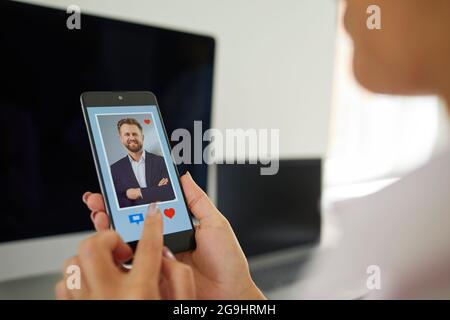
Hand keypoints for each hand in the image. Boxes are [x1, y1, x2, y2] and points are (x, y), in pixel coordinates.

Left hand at [55, 204, 195, 299]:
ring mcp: (87, 305)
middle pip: (94, 245)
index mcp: (141, 295)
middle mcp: (110, 298)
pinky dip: (79, 278)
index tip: (153, 213)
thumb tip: (165, 255)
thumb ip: (179, 279)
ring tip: (110, 269)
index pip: (148, 245)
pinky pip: (65, 284)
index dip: (152, 223)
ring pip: (75, 262)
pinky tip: (96, 286)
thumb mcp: (179, 307)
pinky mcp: (75, 312)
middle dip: (109, 238)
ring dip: (92, 259)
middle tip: (123, 250)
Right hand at [83, 172, 264, 299]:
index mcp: (175, 227)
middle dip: (111, 209)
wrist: (231, 293)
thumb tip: (184, 176)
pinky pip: (131, 264)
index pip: (149, 209)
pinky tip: (111, 239)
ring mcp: (155, 259)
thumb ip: (197, 201)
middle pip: (131, 223)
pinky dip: (116, 252)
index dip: (132, 197)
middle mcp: (162, 241)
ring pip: (125, 241)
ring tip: (100, 214)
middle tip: (99, 199)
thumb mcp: (214, 224)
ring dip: (107, 227)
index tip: (117, 185)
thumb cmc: (227, 262)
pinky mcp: (152, 276)